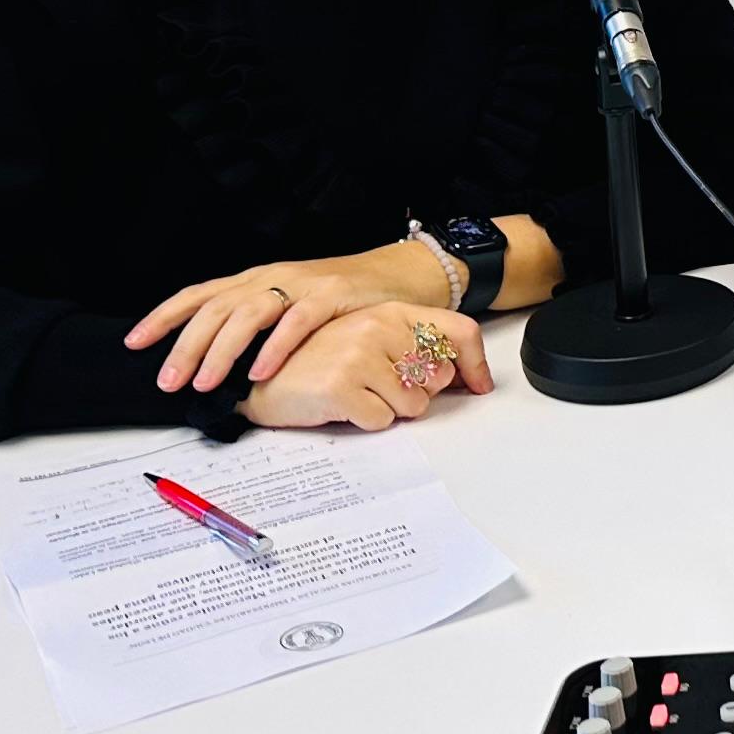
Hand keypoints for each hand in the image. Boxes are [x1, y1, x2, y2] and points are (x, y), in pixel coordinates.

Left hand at [130, 240, 451, 395]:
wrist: (396, 275)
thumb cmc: (339, 300)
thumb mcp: (286, 306)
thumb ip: (253, 326)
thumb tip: (208, 363)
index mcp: (253, 281)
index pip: (198, 295)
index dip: (163, 317)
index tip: (134, 344)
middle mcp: (270, 278)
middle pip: (215, 309)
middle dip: (185, 346)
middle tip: (169, 382)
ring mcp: (301, 285)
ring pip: (248, 313)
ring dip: (221, 350)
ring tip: (205, 383)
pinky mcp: (332, 296)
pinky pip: (297, 322)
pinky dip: (275, 346)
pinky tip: (260, 370)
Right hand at [230, 301, 491, 429]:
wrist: (255, 375)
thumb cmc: (315, 360)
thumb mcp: (368, 340)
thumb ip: (412, 349)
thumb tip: (464, 377)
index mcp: (388, 311)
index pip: (459, 332)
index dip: (475, 364)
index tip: (477, 386)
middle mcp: (377, 327)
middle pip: (436, 379)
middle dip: (413, 393)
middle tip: (377, 387)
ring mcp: (358, 355)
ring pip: (412, 405)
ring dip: (387, 410)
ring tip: (356, 395)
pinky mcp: (341, 387)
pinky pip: (381, 422)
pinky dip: (365, 422)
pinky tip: (341, 406)